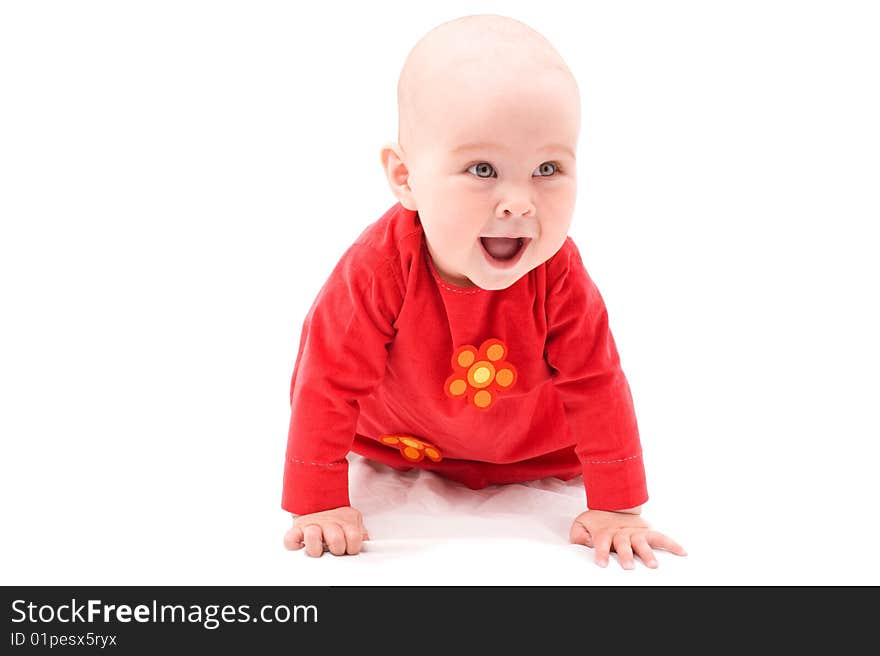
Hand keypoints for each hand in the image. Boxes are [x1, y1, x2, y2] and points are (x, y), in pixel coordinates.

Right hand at [283, 506, 369, 556]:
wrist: (316, 497)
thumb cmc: (335, 515)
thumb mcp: (352, 519)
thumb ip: (360, 530)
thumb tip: (365, 539)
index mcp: (344, 522)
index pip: (354, 537)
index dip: (353, 546)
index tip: (350, 548)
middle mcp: (328, 523)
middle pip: (336, 539)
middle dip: (337, 549)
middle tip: (336, 549)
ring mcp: (311, 526)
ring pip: (312, 536)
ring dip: (316, 547)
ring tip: (319, 549)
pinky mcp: (296, 529)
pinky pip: (290, 539)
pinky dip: (293, 544)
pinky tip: (300, 545)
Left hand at [569, 509, 685, 568]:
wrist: (611, 503)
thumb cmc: (596, 521)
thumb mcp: (581, 525)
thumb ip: (578, 536)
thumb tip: (580, 544)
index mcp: (604, 532)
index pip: (602, 542)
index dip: (601, 552)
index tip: (602, 563)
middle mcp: (621, 532)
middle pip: (623, 543)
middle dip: (626, 555)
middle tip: (629, 567)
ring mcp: (635, 531)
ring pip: (643, 541)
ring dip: (648, 553)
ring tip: (653, 565)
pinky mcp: (646, 531)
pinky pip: (660, 537)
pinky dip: (672, 544)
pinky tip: (682, 552)